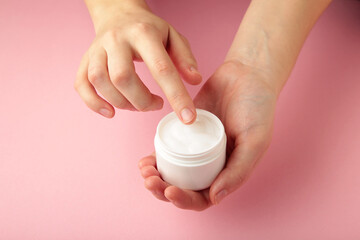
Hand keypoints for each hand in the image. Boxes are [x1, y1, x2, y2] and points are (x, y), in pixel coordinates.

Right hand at [74, 0, 200, 122]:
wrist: (118, 13)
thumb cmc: (148, 29)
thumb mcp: (173, 37)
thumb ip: (185, 58)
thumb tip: (194, 81)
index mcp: (143, 33)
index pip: (161, 68)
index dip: (176, 96)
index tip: (188, 118)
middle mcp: (116, 39)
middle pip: (123, 78)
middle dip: (142, 101)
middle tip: (156, 104)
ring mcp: (97, 49)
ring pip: (101, 82)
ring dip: (122, 103)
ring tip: (137, 105)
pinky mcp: (85, 59)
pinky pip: (82, 84)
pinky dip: (93, 103)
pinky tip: (110, 111)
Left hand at [139, 60, 277, 210]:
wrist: (247, 75)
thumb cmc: (258, 110)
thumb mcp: (254, 142)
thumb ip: (237, 171)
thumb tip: (214, 198)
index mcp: (226, 172)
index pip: (202, 197)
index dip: (185, 200)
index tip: (171, 191)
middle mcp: (208, 164)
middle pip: (182, 187)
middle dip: (163, 190)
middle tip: (150, 182)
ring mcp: (194, 148)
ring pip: (171, 171)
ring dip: (155, 177)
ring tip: (144, 171)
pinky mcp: (183, 130)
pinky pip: (166, 148)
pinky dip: (154, 157)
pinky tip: (144, 159)